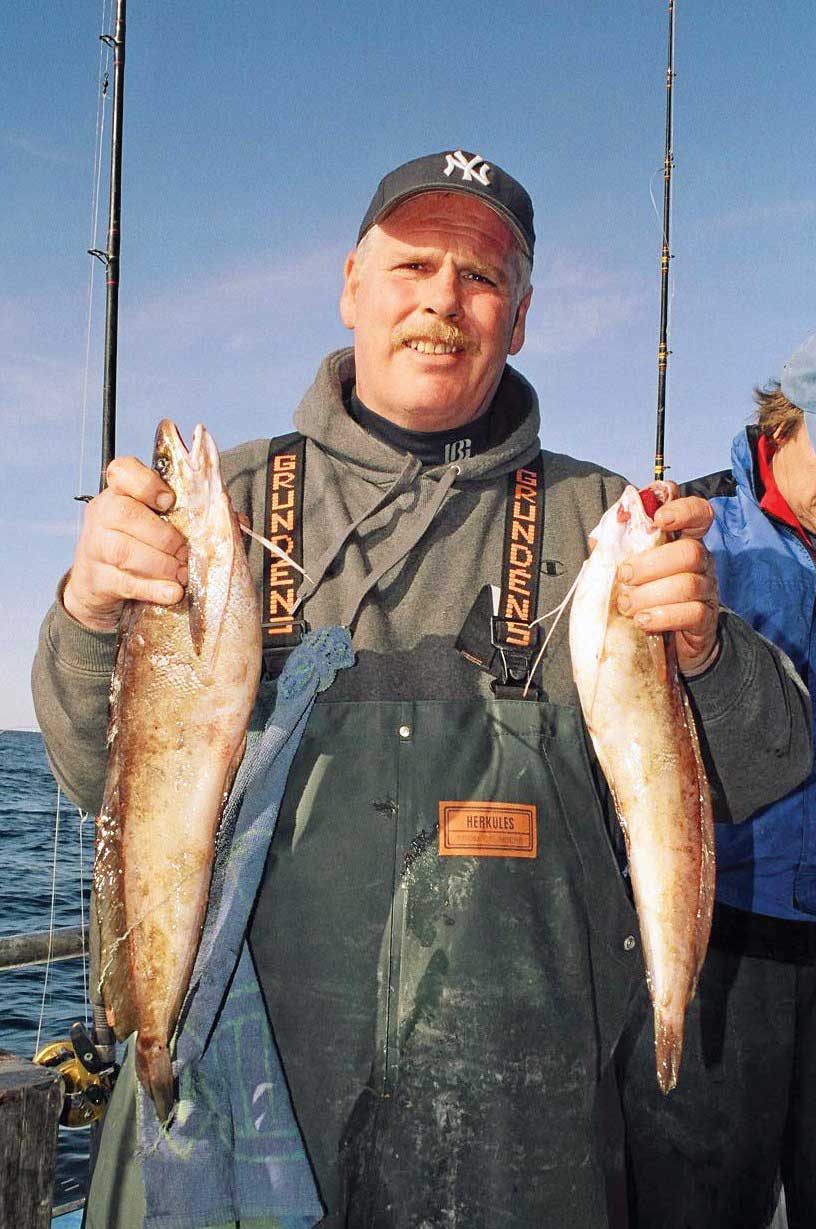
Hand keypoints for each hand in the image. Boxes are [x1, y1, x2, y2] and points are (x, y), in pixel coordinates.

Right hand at [63, 456, 187, 631]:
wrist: (103, 587)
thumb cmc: (144, 546)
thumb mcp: (166, 525)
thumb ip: (199, 516)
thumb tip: (238, 520)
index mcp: (120, 492)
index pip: (122, 471)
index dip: (146, 483)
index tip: (169, 501)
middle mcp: (102, 513)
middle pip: (125, 513)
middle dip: (164, 536)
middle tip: (185, 553)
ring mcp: (94, 546)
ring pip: (124, 549)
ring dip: (161, 564)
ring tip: (181, 574)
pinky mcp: (96, 578)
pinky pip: (124, 582)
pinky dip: (153, 588)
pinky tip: (172, 593)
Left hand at [615, 488, 719, 674]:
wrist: (663, 645)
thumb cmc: (642, 598)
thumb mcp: (625, 571)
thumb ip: (614, 551)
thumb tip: (599, 538)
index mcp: (681, 541)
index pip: (696, 513)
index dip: (683, 509)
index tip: (659, 518)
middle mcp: (700, 562)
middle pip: (690, 551)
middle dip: (651, 563)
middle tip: (624, 576)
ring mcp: (706, 590)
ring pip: (688, 583)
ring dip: (650, 594)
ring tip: (626, 605)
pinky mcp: (705, 619)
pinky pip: (692, 613)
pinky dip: (663, 616)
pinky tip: (643, 621)